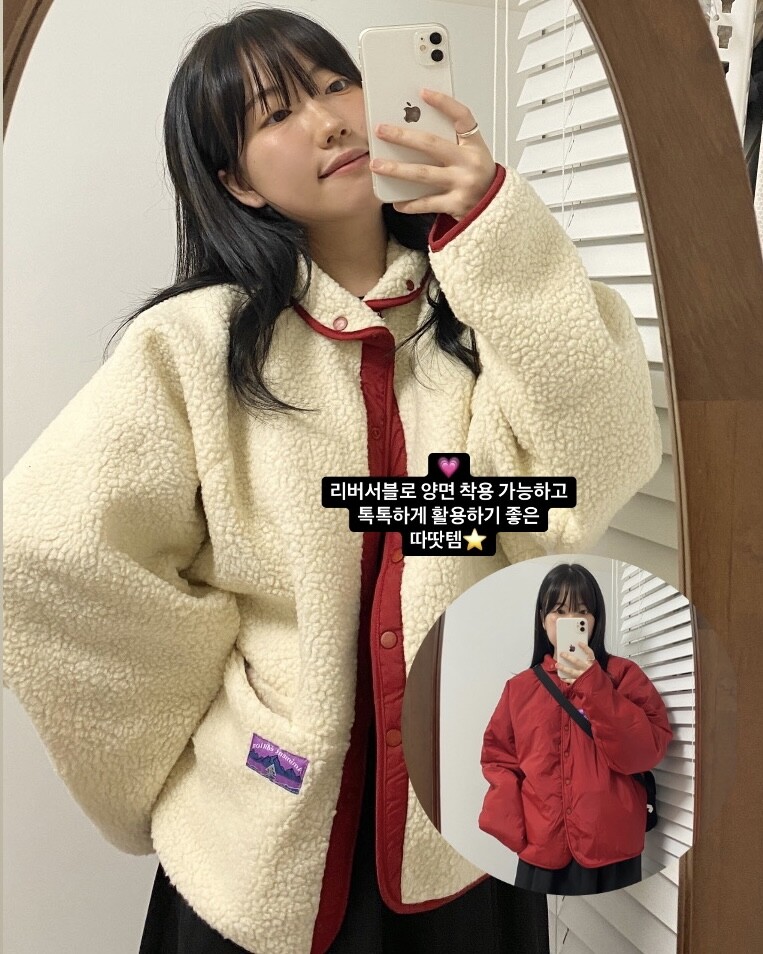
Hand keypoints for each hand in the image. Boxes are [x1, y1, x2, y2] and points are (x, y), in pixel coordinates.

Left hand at [368, 88, 495, 219]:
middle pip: (431, 144)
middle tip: (381, 131)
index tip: (423, 93)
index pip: (462, 116)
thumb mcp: (472, 153)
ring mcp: (462, 184)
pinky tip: (395, 200)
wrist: (497, 207)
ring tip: (377, 165)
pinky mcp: (455, 204)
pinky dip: (409, 203)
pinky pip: (426, 203)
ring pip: (423, 174)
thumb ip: (451, 141)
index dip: (443, 103)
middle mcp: (469, 162)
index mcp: (474, 145)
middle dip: (403, 136)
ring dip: (396, 169)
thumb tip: (415, 126)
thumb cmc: (479, 177)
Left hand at [556, 642, 594, 683]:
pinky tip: (561, 676)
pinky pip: (571, 681)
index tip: (579, 643)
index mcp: (592, 663)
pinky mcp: (581, 683)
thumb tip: (574, 652)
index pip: (590, 653)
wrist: (600, 688)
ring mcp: (584, 676)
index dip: (585, 648)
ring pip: (572, 671)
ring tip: (557, 665)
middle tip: (561, 653)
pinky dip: (565, 679)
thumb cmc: (593, 674)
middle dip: (568, 657)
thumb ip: (586, 660)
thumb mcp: (592, 666)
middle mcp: (588, 669)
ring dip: (563, 668)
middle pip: (577, 662)